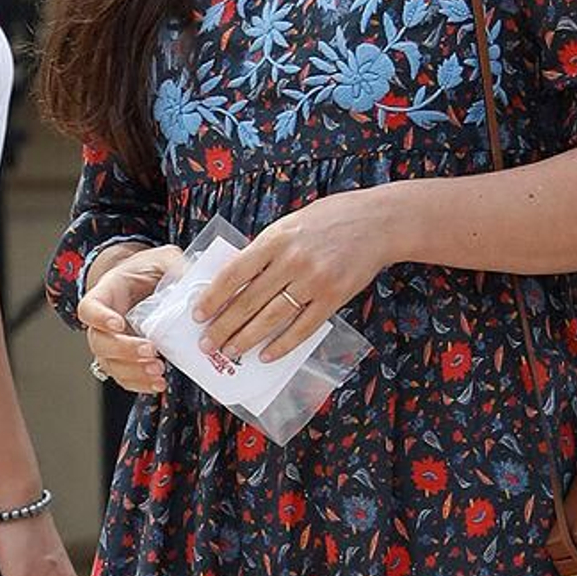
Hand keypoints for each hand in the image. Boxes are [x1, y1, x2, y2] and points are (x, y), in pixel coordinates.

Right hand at [77, 244, 186, 393]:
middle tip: (150, 350)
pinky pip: (124, 377)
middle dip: (124, 350)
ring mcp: (111, 343)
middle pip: (99, 342)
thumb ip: (174, 266)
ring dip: (133, 372)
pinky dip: (139, 384)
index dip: (99, 318)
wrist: (146, 284)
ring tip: (158, 371)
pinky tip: (158, 383)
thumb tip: (195, 284)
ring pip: (110, 364)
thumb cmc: (148, 270)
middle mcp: (102, 323)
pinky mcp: (124, 359)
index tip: (118, 323)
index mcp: (105, 294)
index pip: (89, 308)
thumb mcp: (162, 259)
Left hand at [194, 191, 392, 361]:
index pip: (234, 273)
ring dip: (247, 339)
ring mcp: (314, 280)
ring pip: (271, 318)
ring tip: (230, 352)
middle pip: (248, 301)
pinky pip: (302, 328)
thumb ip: (265, 251)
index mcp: (275, 239)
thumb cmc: (330, 220)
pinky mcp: (334, 297)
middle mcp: (292, 260)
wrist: (377, 222)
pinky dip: (282, 344)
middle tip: (207, 344)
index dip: (213, 297)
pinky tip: (266, 355)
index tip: (198, 314)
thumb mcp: (290, 225)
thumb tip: (235, 282)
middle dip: (224, 326)